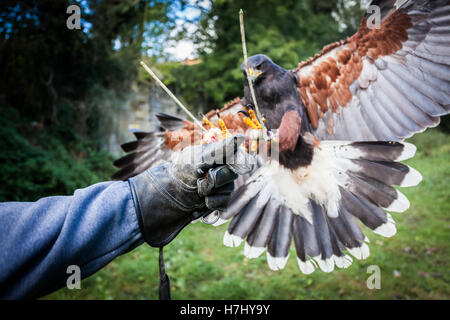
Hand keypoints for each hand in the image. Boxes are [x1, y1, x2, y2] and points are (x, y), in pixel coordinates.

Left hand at [128, 135, 252, 246]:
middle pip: (233, 175)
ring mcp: (218, 186)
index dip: (229, 164)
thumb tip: (240, 137)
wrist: (165, 198)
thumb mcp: (200, 159)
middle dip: (216, 181)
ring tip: (196, 194)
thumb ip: (222, 149)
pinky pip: (223, 205)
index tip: (215, 169)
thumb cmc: (181, 174)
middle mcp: (220, 169)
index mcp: (217, 155)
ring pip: (228, 192)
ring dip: (211, 195)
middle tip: (200, 182)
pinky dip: (209, 206)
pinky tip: (197, 206)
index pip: (238, 157)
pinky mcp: (215, 202)